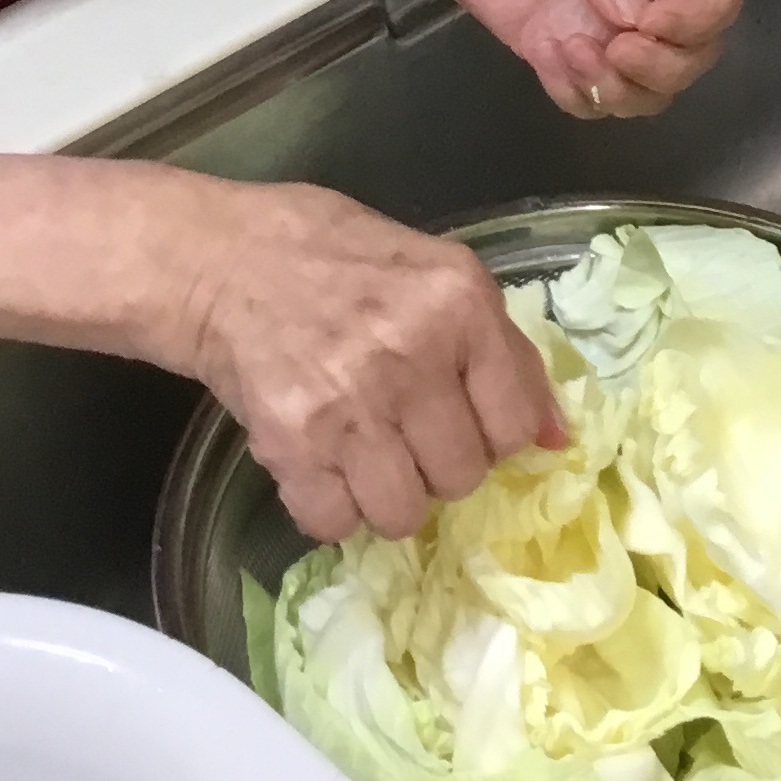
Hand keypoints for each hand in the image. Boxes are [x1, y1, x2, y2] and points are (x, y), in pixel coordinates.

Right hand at [172, 178, 562, 543]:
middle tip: (401, 426)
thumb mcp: (437, 271)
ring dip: (385, 493)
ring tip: (361, 447)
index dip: (492, 432)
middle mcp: (412, 355)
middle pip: (462, 476)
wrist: (222, 259)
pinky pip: (335, 525)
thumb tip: (558, 439)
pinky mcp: (292, 445)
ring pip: (404, 514)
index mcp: (459, 301)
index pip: (515, 423)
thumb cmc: (336, 256)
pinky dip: (329, 506)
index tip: (461, 417)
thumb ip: (503, 349)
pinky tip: (319, 459)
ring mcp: (351, 405)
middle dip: (436, 462)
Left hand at [351, 0, 742, 120]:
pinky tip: (550, 60)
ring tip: (572, 56)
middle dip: (664, 65)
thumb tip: (633, 18)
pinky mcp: (553, 40)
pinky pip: (590, 94)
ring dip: (625, 91)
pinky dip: (581, 94)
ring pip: (649, 84)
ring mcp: (598, 16)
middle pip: (694, 49)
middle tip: (611, 51)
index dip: (696, 19)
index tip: (646, 25)